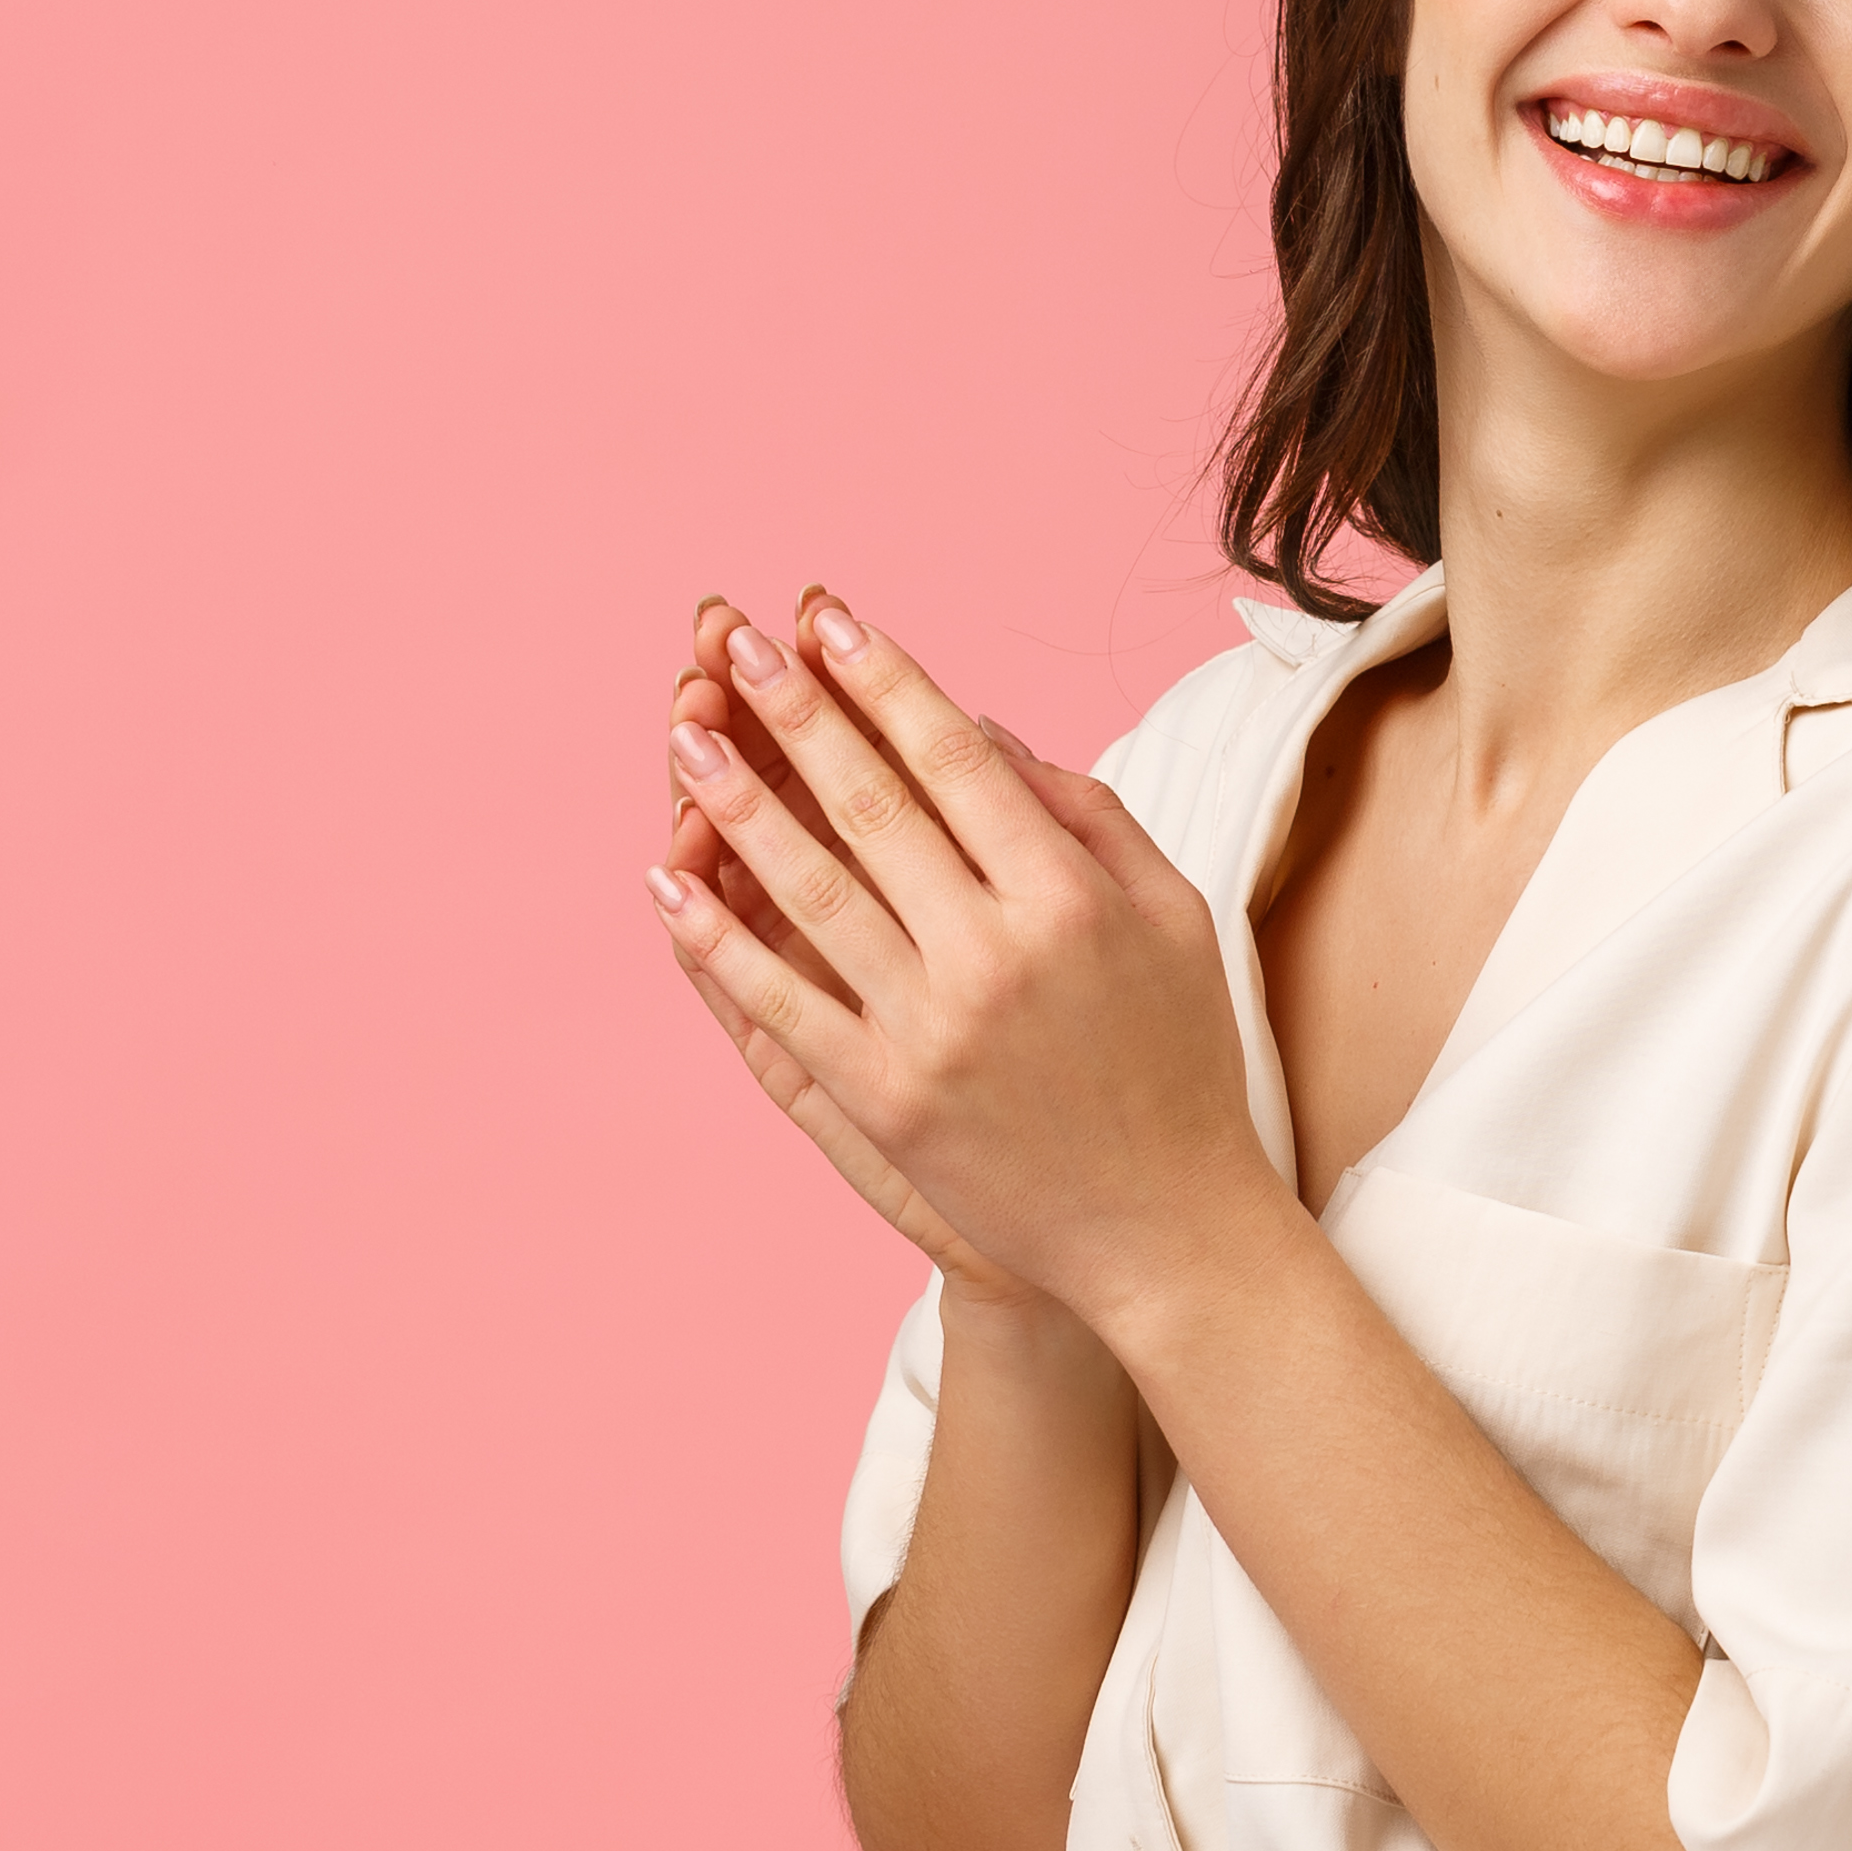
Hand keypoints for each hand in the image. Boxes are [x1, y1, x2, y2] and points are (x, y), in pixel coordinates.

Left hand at [648, 589, 1280, 1331]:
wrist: (1167, 1231)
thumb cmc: (1179, 1061)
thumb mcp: (1174, 917)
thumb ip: (1087, 816)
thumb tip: (982, 729)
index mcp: (1072, 898)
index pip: (956, 760)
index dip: (884, 681)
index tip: (825, 619)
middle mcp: (997, 955)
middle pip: (871, 807)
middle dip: (794, 714)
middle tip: (732, 643)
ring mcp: (933, 1031)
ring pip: (811, 894)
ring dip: (737, 807)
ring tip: (685, 733)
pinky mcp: (886, 1099)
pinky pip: (782, 1005)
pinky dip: (719, 941)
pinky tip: (672, 880)